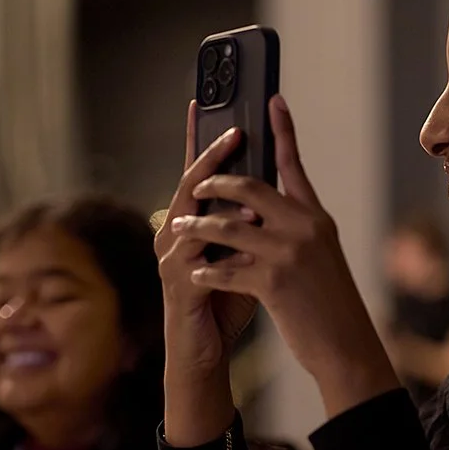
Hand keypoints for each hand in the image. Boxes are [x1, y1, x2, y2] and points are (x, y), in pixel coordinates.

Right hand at [157, 101, 257, 445]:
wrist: (206, 350)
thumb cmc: (226, 299)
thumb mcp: (246, 252)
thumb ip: (253, 220)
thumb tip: (277, 181)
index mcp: (194, 221)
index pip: (198, 171)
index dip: (201, 137)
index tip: (208, 99)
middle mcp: (176, 231)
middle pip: (192, 183)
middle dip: (212, 155)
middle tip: (234, 129)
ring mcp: (172, 256)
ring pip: (189, 213)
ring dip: (212, 190)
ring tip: (235, 169)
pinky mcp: (177, 283)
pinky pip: (194, 254)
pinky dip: (213, 238)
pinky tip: (234, 226)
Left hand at [169, 96, 400, 419]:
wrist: (348, 345)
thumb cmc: (330, 303)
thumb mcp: (322, 256)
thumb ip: (295, 228)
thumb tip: (257, 209)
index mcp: (316, 217)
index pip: (293, 164)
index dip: (282, 129)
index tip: (270, 99)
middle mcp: (304, 227)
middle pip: (248, 188)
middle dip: (214, 183)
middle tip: (195, 186)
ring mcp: (288, 253)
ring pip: (227, 227)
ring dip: (196, 227)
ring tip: (178, 229)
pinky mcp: (273, 281)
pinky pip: (226, 267)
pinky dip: (207, 271)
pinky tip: (196, 275)